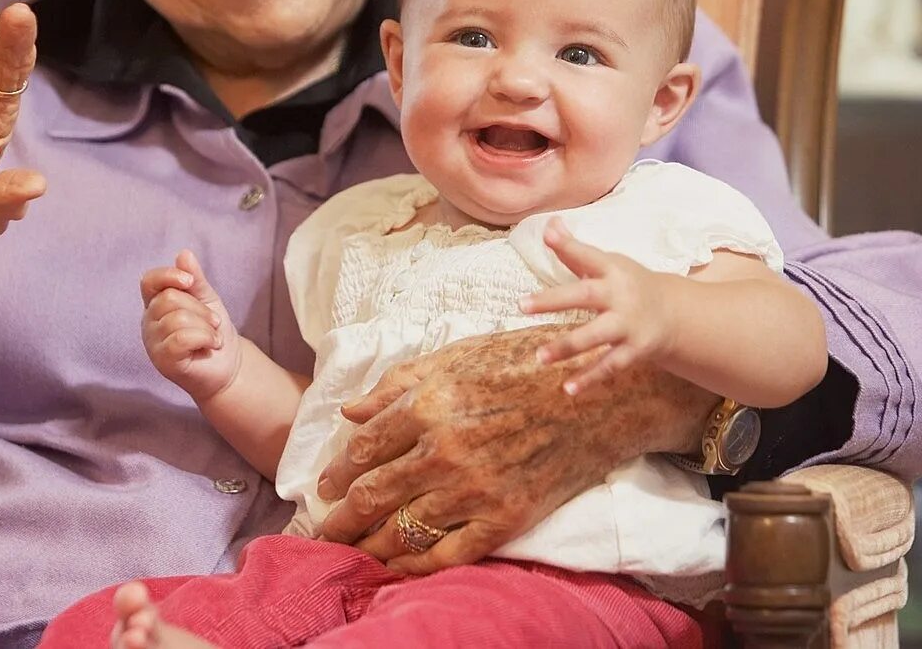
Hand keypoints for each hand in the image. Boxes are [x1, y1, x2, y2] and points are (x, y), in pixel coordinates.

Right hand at [140, 250, 240, 401]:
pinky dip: (204, 338)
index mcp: (156, 303)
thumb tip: (183, 253)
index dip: (168, 276)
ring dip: (206, 326)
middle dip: (200, 308)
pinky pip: (181, 338)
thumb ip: (194, 278)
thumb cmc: (213, 331)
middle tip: (214, 322)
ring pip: (178, 318)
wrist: (229, 365)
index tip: (190, 281)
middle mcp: (149, 322)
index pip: (149, 280)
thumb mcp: (207, 299)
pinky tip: (211, 345)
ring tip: (213, 337)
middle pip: (169, 298)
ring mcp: (153, 342)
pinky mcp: (163, 361)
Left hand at [313, 327, 713, 574]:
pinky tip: (397, 567)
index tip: (324, 485)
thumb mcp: (457, 356)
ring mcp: (474, 489)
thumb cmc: (525, 365)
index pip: (364, 449)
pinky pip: (446, 553)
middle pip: (373, 495)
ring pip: (402, 529)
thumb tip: (350, 412)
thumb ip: (399, 384)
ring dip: (368, 545)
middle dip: (340, 518)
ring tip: (350, 552)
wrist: (598, 397)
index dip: (337, 472)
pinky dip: (415, 565)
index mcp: (429, 404)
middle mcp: (444, 450)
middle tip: (323, 530)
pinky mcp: (504, 518)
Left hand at [520, 217, 676, 393]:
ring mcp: (628, 325)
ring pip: (595, 337)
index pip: (587, 255)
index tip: (549, 234)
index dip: (568, 245)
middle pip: (585, 296)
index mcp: (612, 270)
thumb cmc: (629, 283)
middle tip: (522, 305)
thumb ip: (575, 250)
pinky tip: (567, 389)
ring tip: (539, 357)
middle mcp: (620, 296)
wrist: (673, 314)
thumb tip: (549, 224)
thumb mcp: (608, 263)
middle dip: (554, 300)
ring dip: (566, 347)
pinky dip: (589, 379)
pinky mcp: (634, 350)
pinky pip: (609, 366)